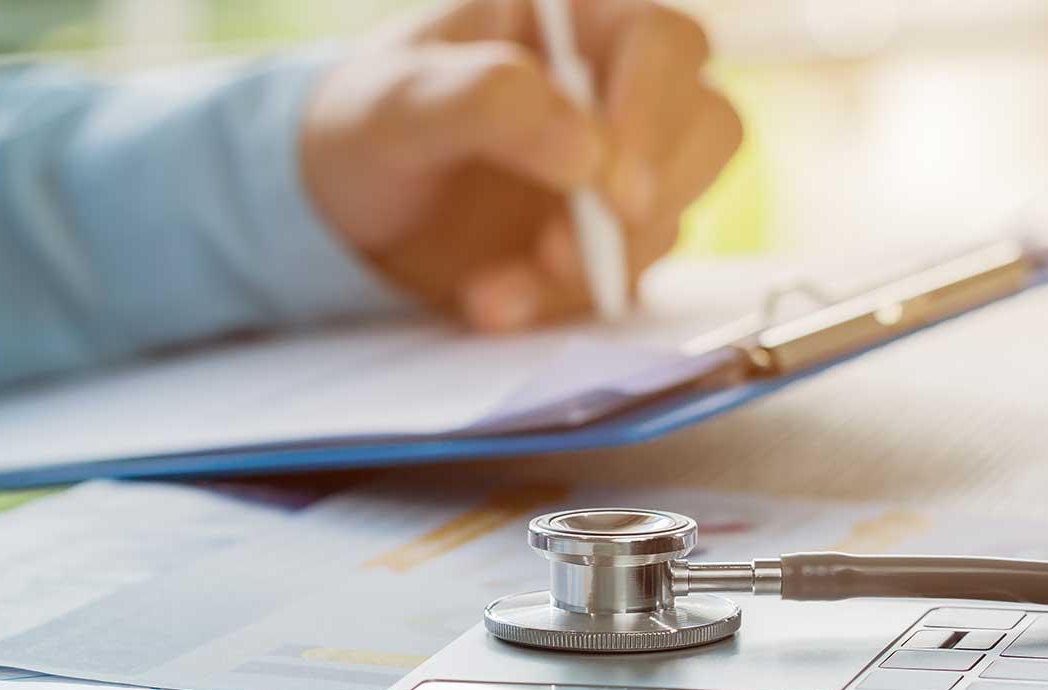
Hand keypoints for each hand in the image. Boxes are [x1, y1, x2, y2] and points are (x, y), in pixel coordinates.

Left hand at [301, 0, 740, 330]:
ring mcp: (617, 168)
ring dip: (594, 267)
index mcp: (575, 21)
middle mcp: (614, 88)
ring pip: (670, 214)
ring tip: (494, 292)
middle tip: (561, 251)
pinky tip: (492, 304)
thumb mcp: (397, 104)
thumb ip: (485, 101)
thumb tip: (588, 148)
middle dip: (645, 202)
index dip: (655, 110)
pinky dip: (560, 303)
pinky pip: (621, 278)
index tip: (611, 187)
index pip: (664, 43)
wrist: (342, 209)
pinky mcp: (603, 241)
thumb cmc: (366, 126)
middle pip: (705, 129)